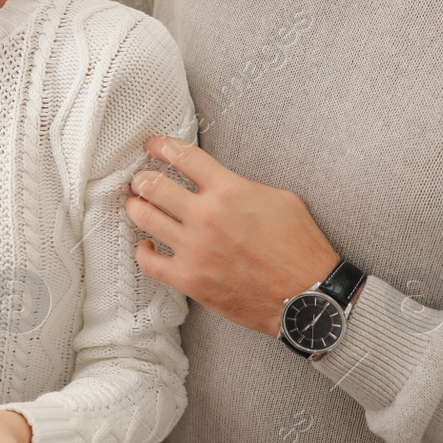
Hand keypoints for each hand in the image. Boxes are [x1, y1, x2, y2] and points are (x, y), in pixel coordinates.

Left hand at [125, 136, 340, 335]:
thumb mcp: (281, 199)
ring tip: (136, 204)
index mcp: (229, 190)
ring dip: (136, 207)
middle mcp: (206, 215)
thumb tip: (221, 183)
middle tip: (140, 180)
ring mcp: (194, 248)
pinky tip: (147, 245)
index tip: (152, 146)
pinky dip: (142, 250)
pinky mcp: (189, 278)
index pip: (183, 156)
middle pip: (153, 185)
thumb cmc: (300, 249)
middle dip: (142, 179)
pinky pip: (148, 261)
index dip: (162, 146)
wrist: (307, 296)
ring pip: (144, 217)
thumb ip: (243, 186)